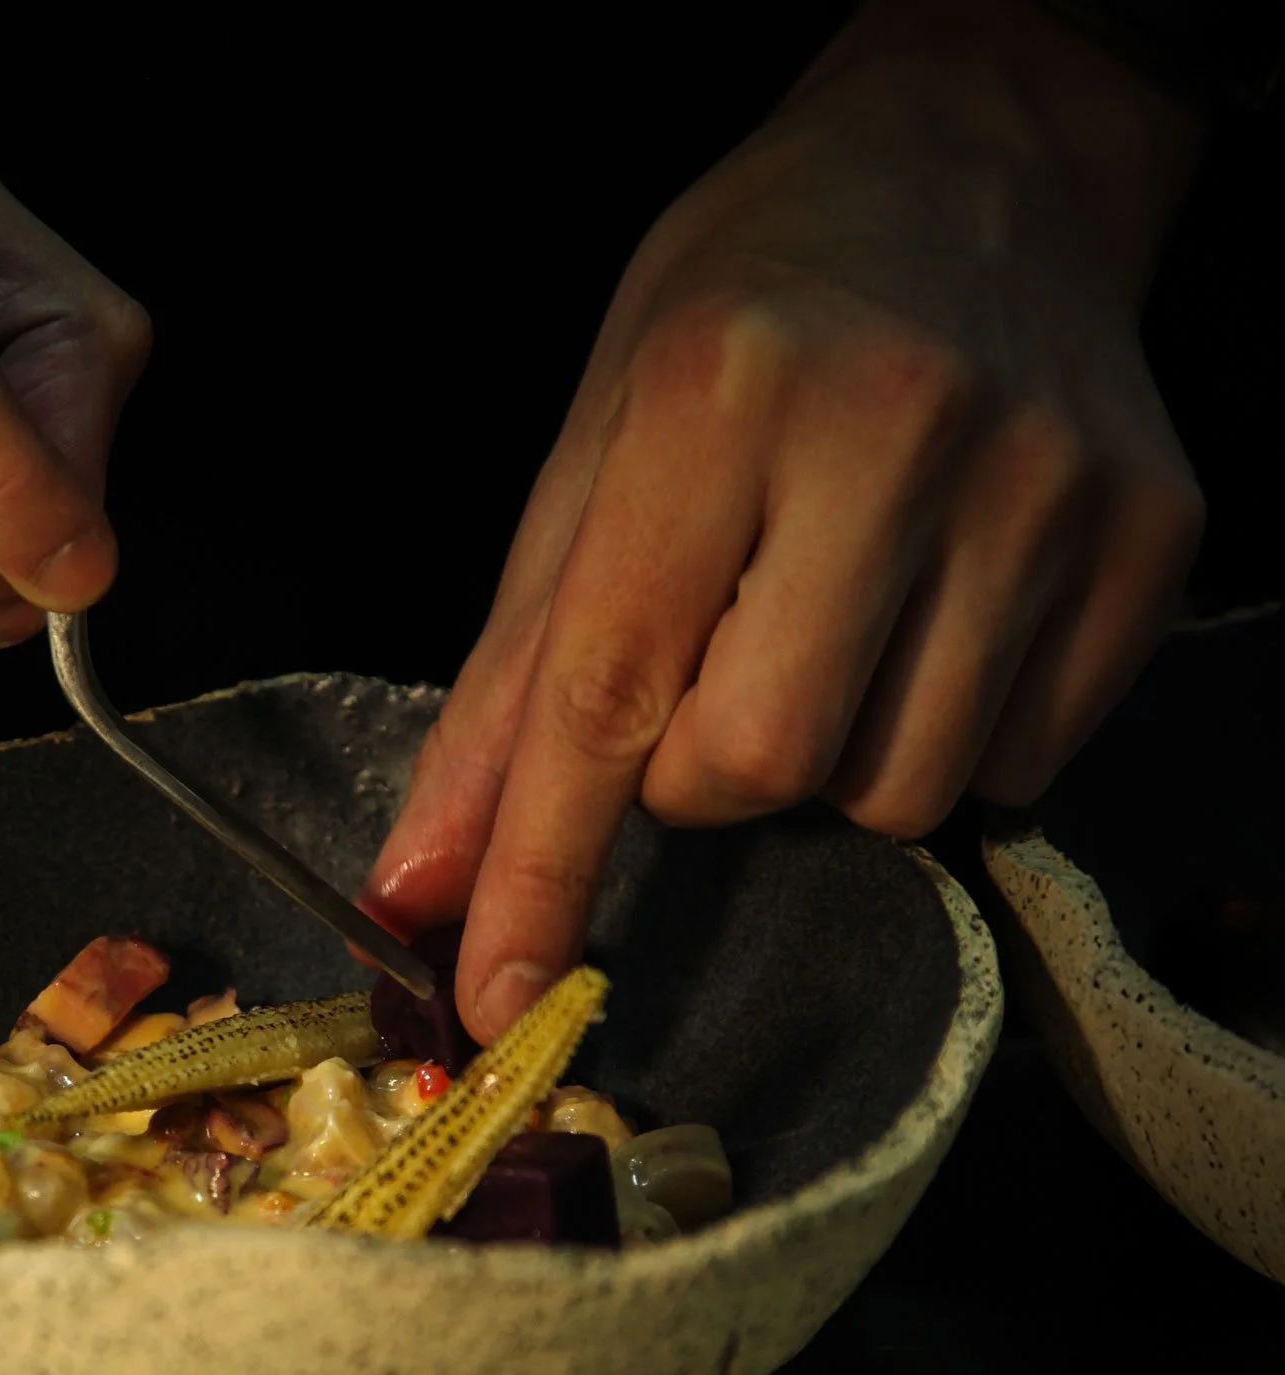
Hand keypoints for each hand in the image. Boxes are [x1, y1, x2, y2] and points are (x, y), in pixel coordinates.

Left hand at [363, 0, 1206, 1038]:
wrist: (977, 168)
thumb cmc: (747, 318)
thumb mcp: (594, 458)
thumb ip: (510, 683)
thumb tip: (427, 882)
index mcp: (716, 400)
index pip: (607, 694)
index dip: (541, 870)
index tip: (500, 1003)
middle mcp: (894, 437)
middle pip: (758, 767)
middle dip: (701, 778)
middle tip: (719, 661)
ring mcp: (1044, 492)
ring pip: (894, 792)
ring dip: (826, 764)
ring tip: (833, 625)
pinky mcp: (1149, 542)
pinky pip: (1012, 767)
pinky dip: (942, 739)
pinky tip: (934, 624)